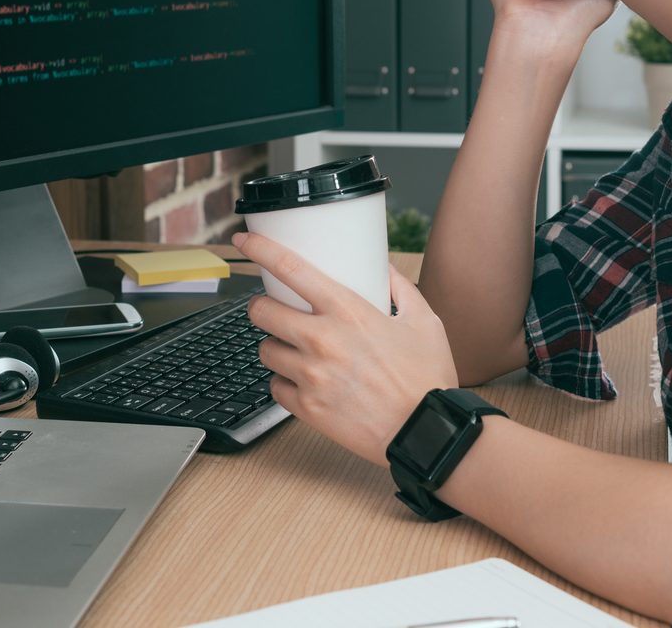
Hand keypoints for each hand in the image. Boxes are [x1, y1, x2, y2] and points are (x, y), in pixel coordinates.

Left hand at [233, 231, 459, 466]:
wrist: (424, 432)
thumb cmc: (427, 377)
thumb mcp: (424, 321)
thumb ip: (400, 289)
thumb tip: (384, 268)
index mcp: (347, 311)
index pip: (290, 268)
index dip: (260, 248)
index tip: (244, 240)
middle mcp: (322, 340)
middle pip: (261, 311)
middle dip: (262, 307)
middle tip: (273, 310)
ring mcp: (310, 375)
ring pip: (265, 350)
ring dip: (275, 347)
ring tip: (294, 351)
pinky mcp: (307, 408)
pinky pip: (275, 387)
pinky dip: (285, 383)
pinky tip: (303, 382)